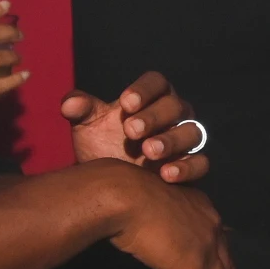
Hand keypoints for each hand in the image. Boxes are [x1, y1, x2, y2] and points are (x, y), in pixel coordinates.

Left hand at [63, 71, 208, 183]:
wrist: (111, 185)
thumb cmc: (102, 146)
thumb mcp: (88, 127)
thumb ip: (81, 111)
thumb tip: (68, 104)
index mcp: (153, 97)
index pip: (157, 83)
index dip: (144, 90)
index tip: (126, 103)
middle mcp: (175, 115)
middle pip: (175, 106)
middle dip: (154, 117)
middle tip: (131, 130)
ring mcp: (185, 140)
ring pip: (191, 132)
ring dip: (171, 140)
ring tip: (148, 152)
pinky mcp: (192, 165)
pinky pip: (201, 163)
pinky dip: (187, 167)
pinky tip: (166, 175)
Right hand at [107, 162, 236, 268]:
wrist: (129, 197)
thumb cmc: (134, 197)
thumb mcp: (164, 203)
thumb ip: (173, 219)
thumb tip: (171, 233)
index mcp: (205, 211)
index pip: (221, 241)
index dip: (224, 259)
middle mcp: (211, 227)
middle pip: (226, 260)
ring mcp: (205, 247)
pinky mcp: (193, 264)